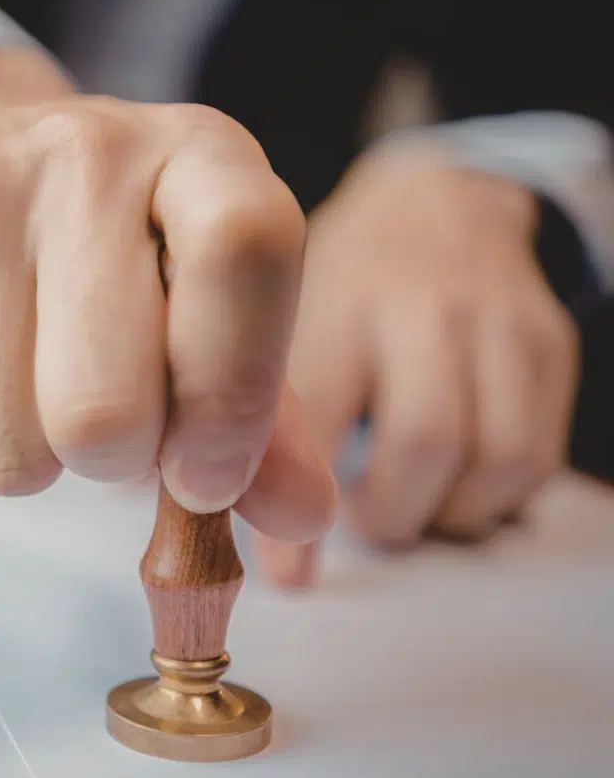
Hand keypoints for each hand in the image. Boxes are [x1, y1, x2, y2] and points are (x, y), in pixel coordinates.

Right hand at [0, 44, 335, 539]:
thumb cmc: (104, 234)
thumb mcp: (205, 288)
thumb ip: (266, 407)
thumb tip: (300, 518)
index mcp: (198, 152)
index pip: (242, 254)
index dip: (232, 397)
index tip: (206, 477)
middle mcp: (82, 157)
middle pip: (104, 409)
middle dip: (115, 462)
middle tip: (114, 424)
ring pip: (11, 449)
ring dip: (36, 458)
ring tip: (34, 379)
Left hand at [260, 146, 579, 587]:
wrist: (434, 203)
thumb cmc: (339, 283)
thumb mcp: (285, 318)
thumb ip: (265, 407)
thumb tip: (224, 508)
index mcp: (340, 303)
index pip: (321, 416)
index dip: (301, 508)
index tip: (288, 574)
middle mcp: (426, 308)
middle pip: (426, 441)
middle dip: (392, 513)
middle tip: (366, 523)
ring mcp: (500, 323)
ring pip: (499, 458)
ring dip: (451, 513)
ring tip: (412, 506)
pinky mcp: (553, 345)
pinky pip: (540, 455)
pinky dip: (497, 496)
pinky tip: (455, 485)